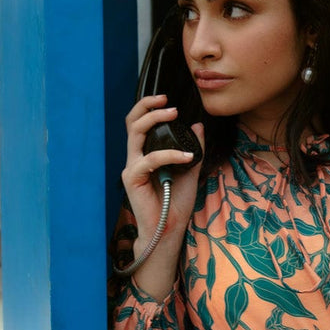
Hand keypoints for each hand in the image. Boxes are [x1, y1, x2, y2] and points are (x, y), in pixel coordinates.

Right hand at [122, 94, 203, 249]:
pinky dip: (170, 154)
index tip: (168, 101)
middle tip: (167, 101)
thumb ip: (193, 149)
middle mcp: (135, 158)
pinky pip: (150, 159)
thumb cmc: (176, 203)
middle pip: (132, 122)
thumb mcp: (190, 171)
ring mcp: (132, 167)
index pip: (141, 124)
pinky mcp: (133, 178)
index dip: (150, 108)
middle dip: (148, 106)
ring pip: (136, 133)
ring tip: (174, 114)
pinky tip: (187, 157)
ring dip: (155, 119)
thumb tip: (197, 126)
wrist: (169, 229)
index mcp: (146, 154)